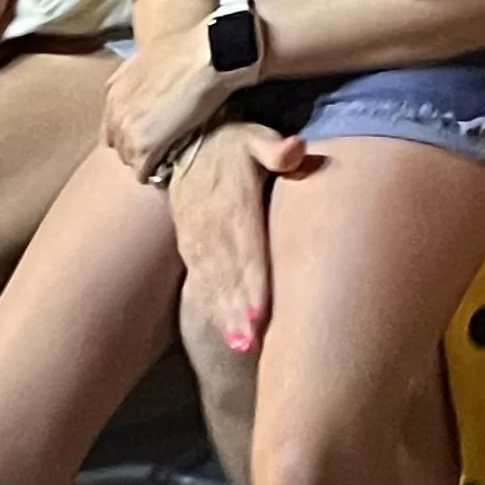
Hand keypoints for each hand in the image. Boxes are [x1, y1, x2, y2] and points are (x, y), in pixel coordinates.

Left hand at [107, 21, 251, 182]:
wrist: (209, 54)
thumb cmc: (191, 49)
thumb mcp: (151, 61)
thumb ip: (141, 83)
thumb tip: (153, 95)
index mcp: (113, 93)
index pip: (113, 127)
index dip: (135, 130)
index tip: (154, 131)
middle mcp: (113, 114)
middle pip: (119, 146)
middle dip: (140, 146)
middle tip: (166, 142)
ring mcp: (125, 132)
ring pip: (130, 161)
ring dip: (150, 158)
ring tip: (174, 149)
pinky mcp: (143, 147)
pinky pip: (144, 172)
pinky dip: (159, 170)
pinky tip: (176, 158)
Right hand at [165, 124, 311, 356]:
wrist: (189, 146)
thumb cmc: (235, 143)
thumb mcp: (255, 138)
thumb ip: (274, 149)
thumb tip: (295, 149)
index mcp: (234, 205)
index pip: (246, 249)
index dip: (253, 281)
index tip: (262, 311)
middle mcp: (213, 229)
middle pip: (229, 276)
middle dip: (240, 311)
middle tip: (253, 344)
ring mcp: (199, 242)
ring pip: (214, 285)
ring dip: (227, 316)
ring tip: (242, 347)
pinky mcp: (191, 250)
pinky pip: (201, 284)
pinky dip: (213, 309)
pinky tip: (225, 334)